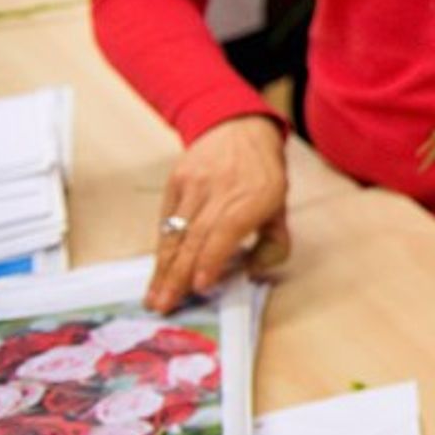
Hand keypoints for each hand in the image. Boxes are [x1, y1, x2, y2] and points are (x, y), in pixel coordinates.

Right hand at [146, 114, 289, 312]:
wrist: (239, 129)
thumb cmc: (262, 176)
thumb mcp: (280, 206)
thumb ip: (274, 241)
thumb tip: (254, 271)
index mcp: (255, 197)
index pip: (226, 231)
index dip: (211, 260)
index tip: (199, 287)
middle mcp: (222, 190)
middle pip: (195, 237)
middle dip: (178, 276)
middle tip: (164, 305)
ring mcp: (195, 184)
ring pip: (175, 232)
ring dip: (163, 268)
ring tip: (154, 296)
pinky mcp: (176, 181)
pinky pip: (166, 220)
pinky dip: (162, 248)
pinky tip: (158, 270)